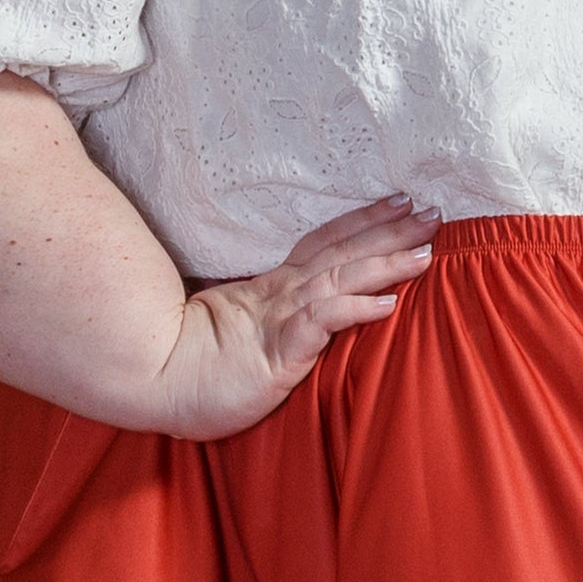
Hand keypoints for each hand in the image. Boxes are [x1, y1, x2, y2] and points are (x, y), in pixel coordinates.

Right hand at [140, 196, 435, 436]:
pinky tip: (388, 304)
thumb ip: (269, 319)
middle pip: (342, 253)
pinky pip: (322, 322)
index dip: (361, 222)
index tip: (398, 202)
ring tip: (426, 251)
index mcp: (270, 291)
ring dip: (385, 262)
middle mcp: (279, 296)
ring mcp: (278, 320)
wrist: (149, 380)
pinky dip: (356, 309)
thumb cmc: (190, 367)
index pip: (324, 246)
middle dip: (389, 230)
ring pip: (340, 279)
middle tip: (433, 211)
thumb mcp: (238, 334)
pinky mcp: (277, 351)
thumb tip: (298, 313)